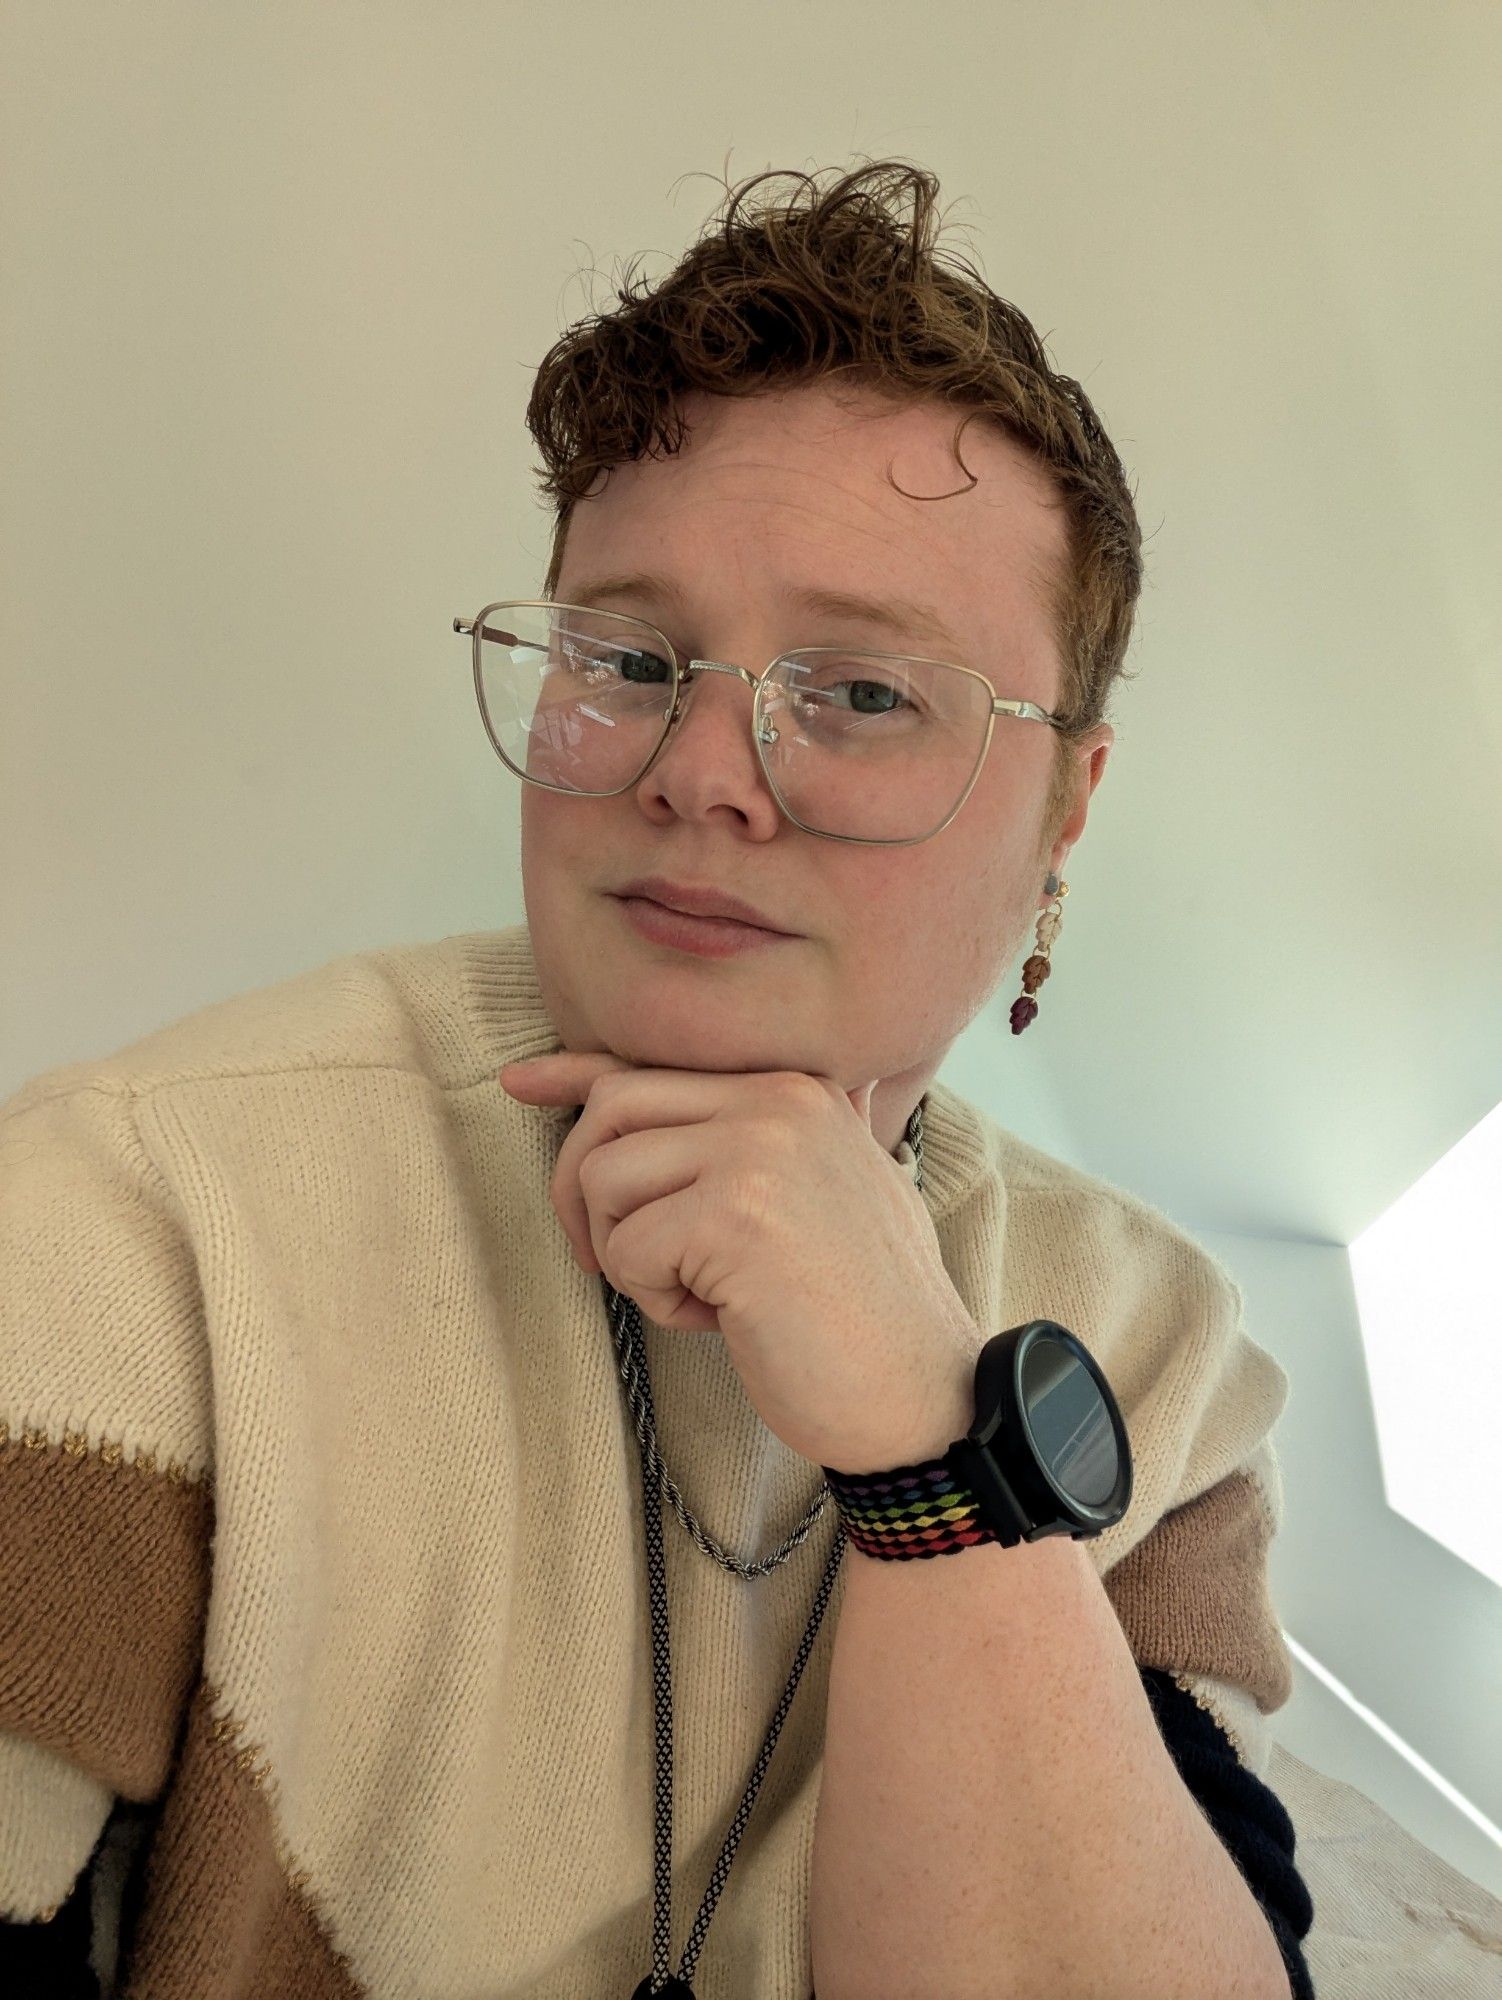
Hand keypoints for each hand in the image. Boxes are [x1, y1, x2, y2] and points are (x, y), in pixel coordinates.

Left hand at [496, 1052, 979, 1474]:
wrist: (920, 1395)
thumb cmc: (868, 1308)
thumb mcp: (844, 1190)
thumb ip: (796, 1134)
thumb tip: (804, 1084)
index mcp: (797, 1089)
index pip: (656, 1064)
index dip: (574, 1073)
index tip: (518, 1083)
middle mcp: (777, 1102)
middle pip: (612, 1108)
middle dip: (580, 1187)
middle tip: (610, 1257)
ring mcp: (757, 1153)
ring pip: (605, 1178)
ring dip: (628, 1252)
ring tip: (699, 1293)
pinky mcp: (733, 1217)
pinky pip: (627, 1248)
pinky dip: (654, 1299)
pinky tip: (720, 1321)